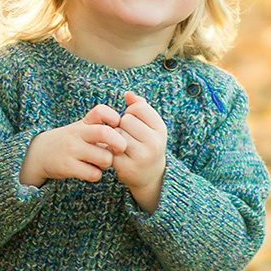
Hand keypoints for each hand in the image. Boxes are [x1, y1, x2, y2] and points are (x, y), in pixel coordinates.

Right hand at [20, 104, 127, 186]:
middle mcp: (78, 133)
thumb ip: (103, 125)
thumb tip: (130, 127)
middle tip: (120, 148)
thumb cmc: (72, 140)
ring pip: (104, 158)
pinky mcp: (68, 166)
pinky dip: (97, 175)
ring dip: (108, 163)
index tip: (117, 126)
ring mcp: (72, 150)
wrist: (40, 153)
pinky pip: (94, 174)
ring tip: (102, 162)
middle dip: (119, 143)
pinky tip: (92, 171)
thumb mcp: (83, 127)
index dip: (114, 117)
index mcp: (84, 122)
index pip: (101, 111)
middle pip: (105, 133)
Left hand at [112, 92, 167, 211]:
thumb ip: (140, 106)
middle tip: (127, 135)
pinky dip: (110, 149)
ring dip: (115, 137)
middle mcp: (154, 143)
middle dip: (122, 125)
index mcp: (161, 130)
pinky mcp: (127, 168)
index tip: (134, 121)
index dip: (131, 112)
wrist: (150, 176)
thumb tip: (128, 94)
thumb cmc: (148, 144)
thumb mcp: (150, 125)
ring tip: (122, 144)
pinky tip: (117, 154)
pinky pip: (109, 148)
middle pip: (126, 120)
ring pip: (116, 133)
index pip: (138, 108)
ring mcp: (141, 157)